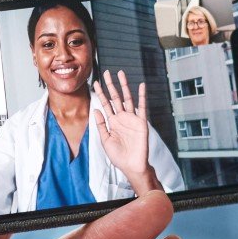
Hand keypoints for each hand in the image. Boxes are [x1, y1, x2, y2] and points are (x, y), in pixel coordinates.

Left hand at [93, 70, 156, 193]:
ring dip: (124, 86)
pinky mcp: (141, 122)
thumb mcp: (105, 140)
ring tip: (120, 74)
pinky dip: (142, 96)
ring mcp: (132, 119)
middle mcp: (122, 118)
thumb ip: (100, 125)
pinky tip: (141, 86)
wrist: (131, 166)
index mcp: (112, 122)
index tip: (95, 83)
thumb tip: (95, 110)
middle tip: (106, 72)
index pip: (105, 104)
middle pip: (115, 97)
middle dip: (111, 85)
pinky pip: (142, 107)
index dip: (100, 93)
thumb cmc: (118, 156)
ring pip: (128, 98)